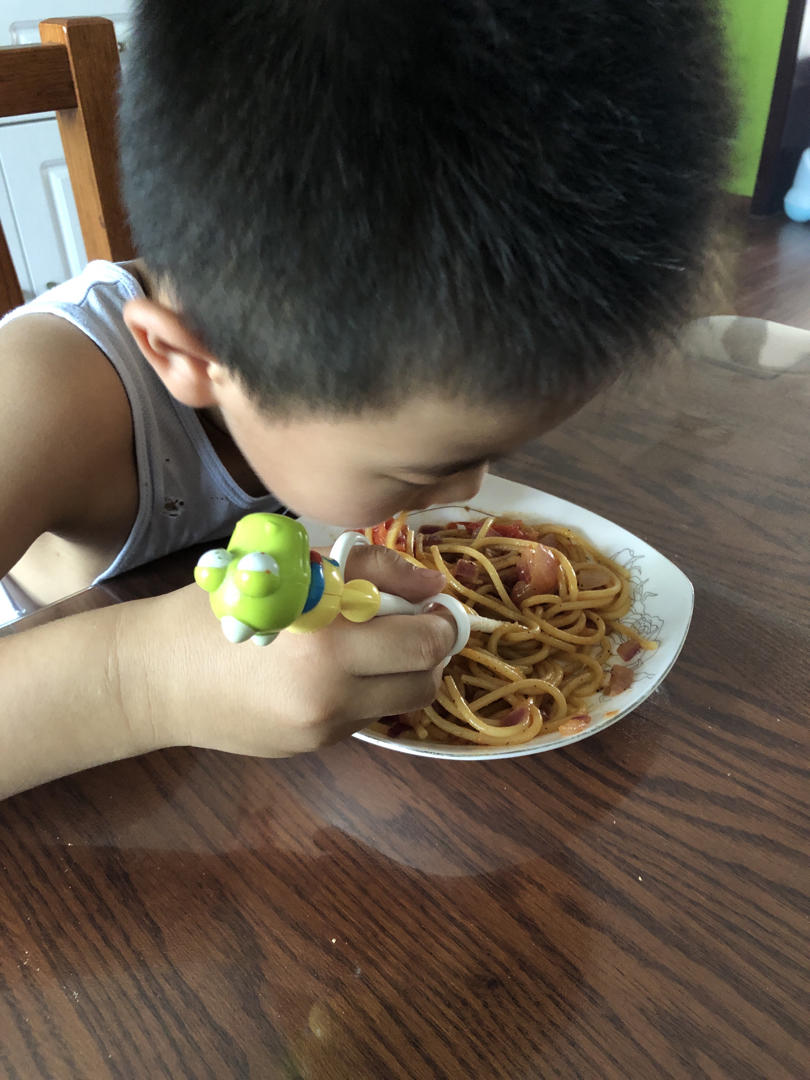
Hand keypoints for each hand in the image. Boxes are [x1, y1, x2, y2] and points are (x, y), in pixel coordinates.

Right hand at [121, 544, 453, 757]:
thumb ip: (371, 570)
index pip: (423, 645)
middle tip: (411, 626)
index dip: (441, 622)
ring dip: (399, 674)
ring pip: (398, 705)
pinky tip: (329, 671)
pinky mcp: (310, 748)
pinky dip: (363, 691)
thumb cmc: (218, 608)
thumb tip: (432, 587)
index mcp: (326, 645)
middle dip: (429, 653)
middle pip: (423, 683)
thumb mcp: (293, 570)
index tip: (432, 605)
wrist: (153, 678)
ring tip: (368, 646)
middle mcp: (331, 697)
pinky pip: (362, 717)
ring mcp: (321, 730)